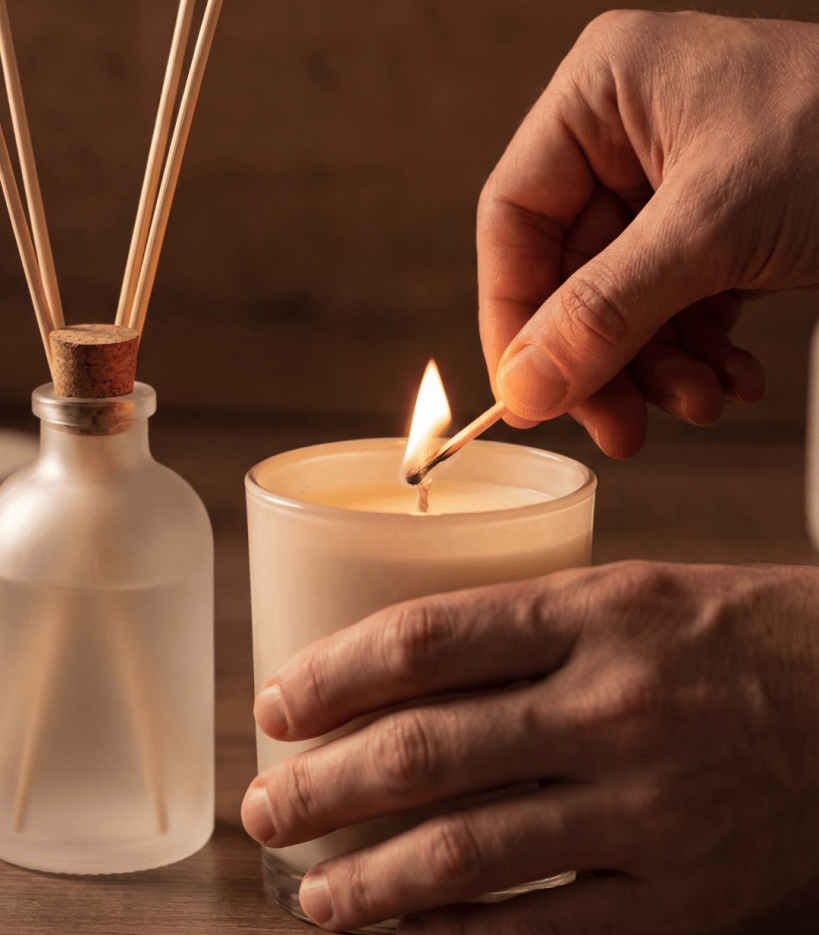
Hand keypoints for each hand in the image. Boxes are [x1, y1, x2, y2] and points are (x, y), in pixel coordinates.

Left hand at [242, 561, 818, 932]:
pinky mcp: (685, 897)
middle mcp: (615, 704)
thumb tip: (414, 668)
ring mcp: (650, 808)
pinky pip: (543, 929)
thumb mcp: (645, 597)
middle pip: (428, 749)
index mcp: (601, 610)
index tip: (280, 702)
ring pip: (468, 852)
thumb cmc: (752, 636)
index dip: (334, 674)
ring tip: (310, 890)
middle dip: (323, 784)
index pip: (428, 637)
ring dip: (368, 878)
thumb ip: (537, 630)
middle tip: (265, 804)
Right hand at [478, 11, 818, 456]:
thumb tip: (525, 386)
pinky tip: (731, 379)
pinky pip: (676, 303)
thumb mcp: (715, 227)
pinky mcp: (714, 224)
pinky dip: (699, 352)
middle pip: (570, 273)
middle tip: (620, 428)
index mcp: (599, 94)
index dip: (513, 315)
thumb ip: (607, 310)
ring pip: (623, 300)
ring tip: (701, 403)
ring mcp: (670, 182)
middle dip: (603, 358)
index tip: (530, 394)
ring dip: (657, 366)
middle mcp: (624, 135)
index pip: (515, 220)